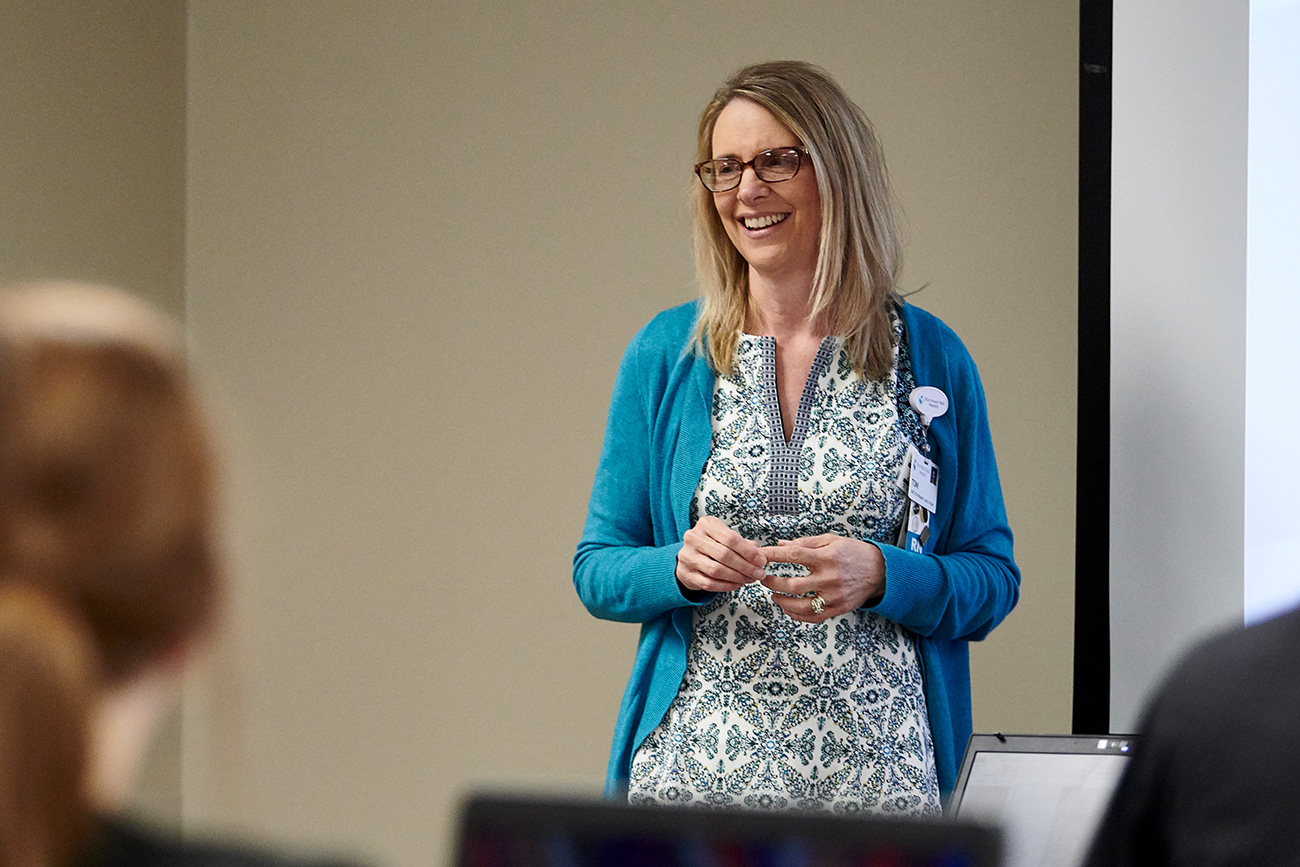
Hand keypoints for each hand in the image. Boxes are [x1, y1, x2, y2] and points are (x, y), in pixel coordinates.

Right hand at [676, 516, 766, 593]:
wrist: (688, 556)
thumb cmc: (711, 544)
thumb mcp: (725, 537)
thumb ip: (743, 544)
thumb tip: (760, 555)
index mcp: (706, 524)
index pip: (730, 538)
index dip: (748, 551)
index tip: (761, 560)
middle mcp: (694, 538)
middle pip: (724, 555)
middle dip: (745, 566)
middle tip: (758, 573)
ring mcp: (687, 556)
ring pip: (716, 570)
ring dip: (737, 577)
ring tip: (748, 579)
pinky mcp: (685, 573)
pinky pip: (709, 583)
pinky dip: (726, 586)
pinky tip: (736, 584)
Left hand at [758, 535, 885, 621]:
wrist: (880, 571)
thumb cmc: (853, 553)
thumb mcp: (831, 540)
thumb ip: (804, 543)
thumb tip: (779, 544)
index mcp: (827, 557)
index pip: (793, 555)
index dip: (773, 555)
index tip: (760, 556)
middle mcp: (829, 578)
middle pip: (793, 584)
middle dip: (772, 582)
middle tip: (763, 578)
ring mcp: (834, 596)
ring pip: (800, 605)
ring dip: (781, 601)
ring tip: (773, 595)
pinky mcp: (838, 609)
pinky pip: (813, 616)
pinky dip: (796, 615)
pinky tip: (787, 608)